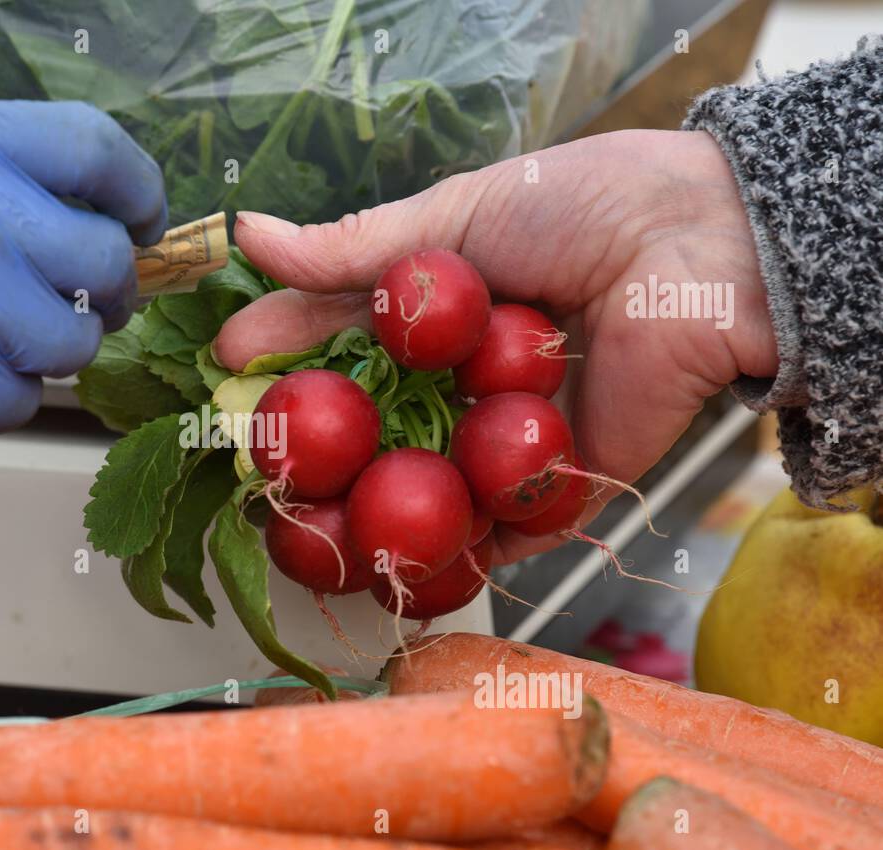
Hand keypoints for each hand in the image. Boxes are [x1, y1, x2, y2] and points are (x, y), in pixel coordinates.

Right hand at [0, 98, 165, 459]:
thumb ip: (3, 174)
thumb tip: (114, 221)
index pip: (96, 149)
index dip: (139, 191)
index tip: (142, 221)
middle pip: (105, 260)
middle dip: (108, 288)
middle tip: (82, 298)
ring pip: (74, 342)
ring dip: (47, 348)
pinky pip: (23, 399)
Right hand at [213, 130, 776, 563]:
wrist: (694, 247)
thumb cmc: (579, 210)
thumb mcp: (452, 219)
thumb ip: (352, 248)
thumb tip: (249, 236)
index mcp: (429, 320)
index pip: (335, 348)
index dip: (280, 358)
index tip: (226, 366)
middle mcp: (456, 387)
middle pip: (368, 436)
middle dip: (312, 458)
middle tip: (261, 466)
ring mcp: (498, 443)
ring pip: (418, 495)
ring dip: (363, 520)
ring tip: (311, 534)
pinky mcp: (553, 489)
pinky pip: (493, 533)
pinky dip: (449, 556)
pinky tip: (391, 567)